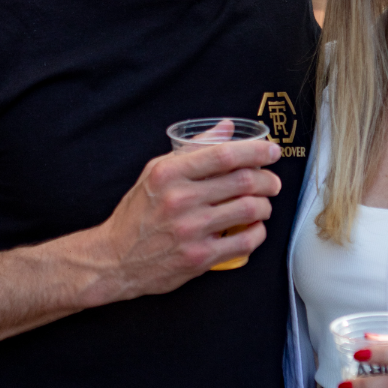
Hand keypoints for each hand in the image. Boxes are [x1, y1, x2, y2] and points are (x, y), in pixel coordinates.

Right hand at [89, 136, 282, 302]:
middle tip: (272, 182)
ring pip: (250, 209)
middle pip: (244, 181)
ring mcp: (191, 230)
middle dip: (268, 180)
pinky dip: (257, 232)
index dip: (256, 151)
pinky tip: (254, 228)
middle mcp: (181, 199)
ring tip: (262, 205)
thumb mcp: (155, 172)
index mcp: (170, 173)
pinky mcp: (199, 257)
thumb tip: (226, 128)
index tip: (271, 152)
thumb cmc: (137, 215)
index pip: (224, 155)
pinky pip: (245, 241)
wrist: (115, 259)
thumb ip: (191, 150)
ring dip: (265, 206)